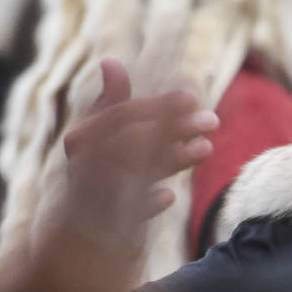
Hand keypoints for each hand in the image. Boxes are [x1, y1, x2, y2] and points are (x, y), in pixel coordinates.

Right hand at [51, 58, 217, 271]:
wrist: (79, 232)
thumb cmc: (94, 171)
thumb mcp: (96, 135)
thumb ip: (108, 102)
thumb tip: (110, 59)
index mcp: (80, 139)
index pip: (122, 116)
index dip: (158, 106)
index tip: (192, 98)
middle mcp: (83, 165)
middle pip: (134, 140)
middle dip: (175, 128)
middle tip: (213, 120)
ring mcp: (94, 195)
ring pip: (135, 173)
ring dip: (172, 159)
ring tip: (207, 148)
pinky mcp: (106, 224)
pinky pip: (126, 214)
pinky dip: (145, 204)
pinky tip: (168, 195)